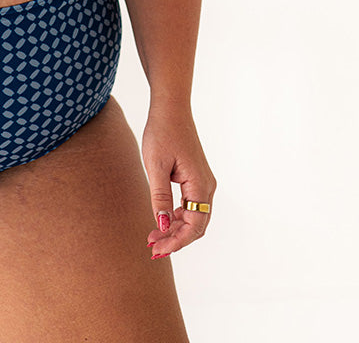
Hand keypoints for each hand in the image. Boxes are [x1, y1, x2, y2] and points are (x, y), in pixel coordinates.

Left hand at [141, 101, 214, 258]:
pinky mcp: (195, 177)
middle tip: (152, 247)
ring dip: (175, 229)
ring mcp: (203, 181)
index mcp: (200, 184)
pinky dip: (177, 216)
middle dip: (175, 239)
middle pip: (196, 225)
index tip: (158, 249)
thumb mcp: (156, 166)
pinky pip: (191, 204)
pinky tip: (161, 219)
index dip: (177, 241)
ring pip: (194, 216)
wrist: (170, 108)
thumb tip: (161, 225)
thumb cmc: (162, 132)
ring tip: (153, 236)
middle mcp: (206, 185)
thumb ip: (159, 197)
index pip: (195, 226)